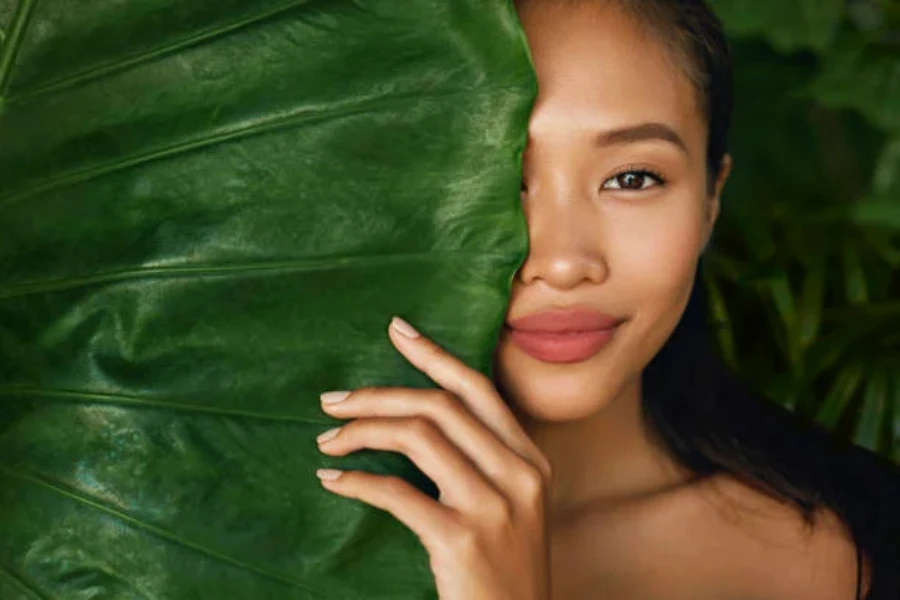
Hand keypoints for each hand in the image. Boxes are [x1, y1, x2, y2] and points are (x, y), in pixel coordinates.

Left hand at [314, 315, 552, 599]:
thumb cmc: (505, 571)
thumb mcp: (512, 507)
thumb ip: (482, 461)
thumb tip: (419, 418)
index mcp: (531, 460)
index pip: (478, 389)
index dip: (434, 355)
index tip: (397, 331)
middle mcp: (519, 474)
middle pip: (439, 406)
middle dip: (377, 395)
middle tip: (332, 400)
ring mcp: (493, 507)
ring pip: (417, 437)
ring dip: (361, 431)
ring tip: (328, 440)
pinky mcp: (462, 540)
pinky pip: (397, 493)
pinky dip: (357, 482)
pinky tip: (333, 481)